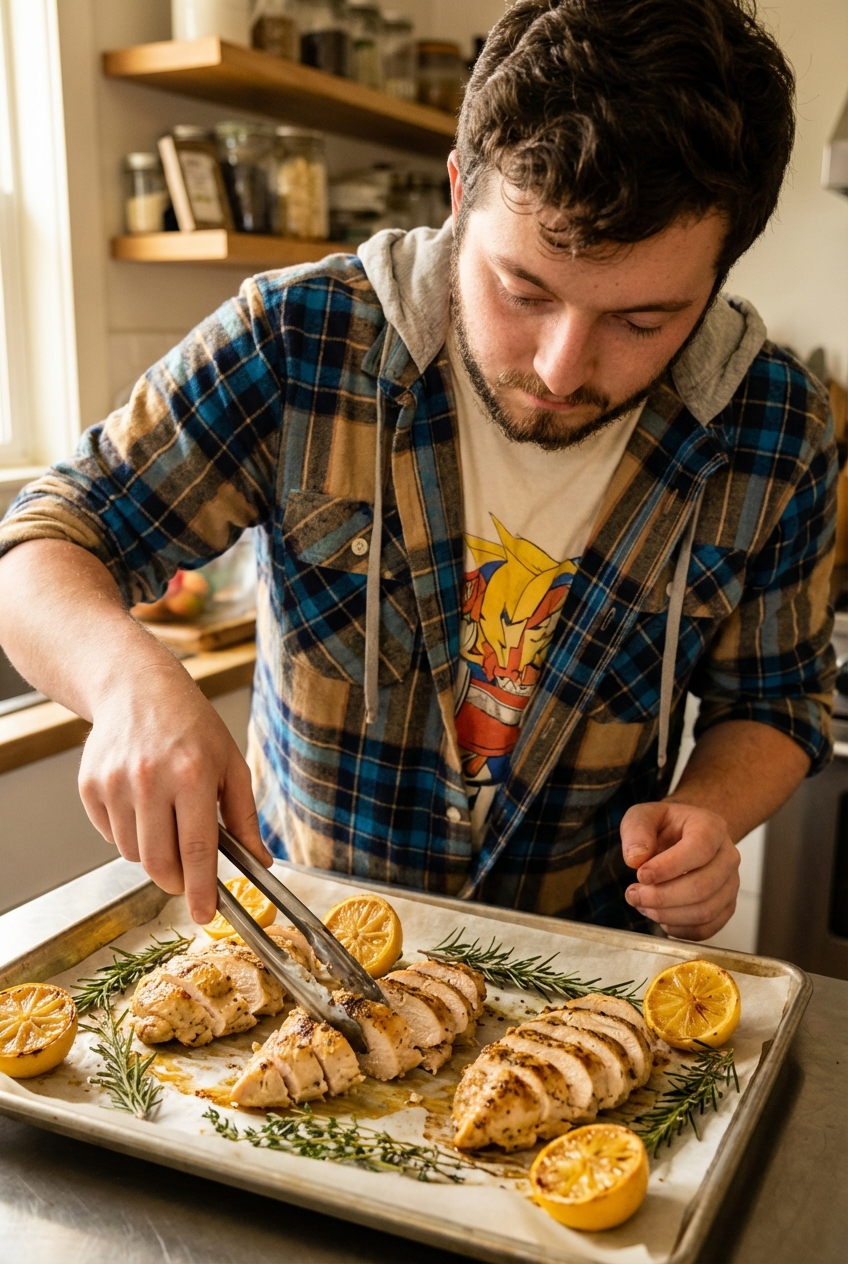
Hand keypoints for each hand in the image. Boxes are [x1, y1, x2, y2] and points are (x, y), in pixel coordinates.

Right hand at [78, 665, 270, 924]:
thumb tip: (261, 862)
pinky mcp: (90, 786)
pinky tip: (141, 804)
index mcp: (192, 776)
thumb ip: (245, 818)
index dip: (201, 890)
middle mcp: (150, 781)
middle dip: (175, 882)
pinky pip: (110, 835)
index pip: (196, 850)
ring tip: (165, 819)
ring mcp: (115, 784)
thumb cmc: (192, 726)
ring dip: (152, 853)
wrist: (137, 687)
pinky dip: (128, 834)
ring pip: (132, 853)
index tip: (204, 915)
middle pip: (159, 862)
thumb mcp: (230, 764)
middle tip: (186, 879)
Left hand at [620, 801, 740, 940]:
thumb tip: (635, 859)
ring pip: (705, 911)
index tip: (641, 875)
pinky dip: (679, 929)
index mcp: (711, 827)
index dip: (668, 867)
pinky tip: (659, 917)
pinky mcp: (726, 906)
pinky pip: (707, 928)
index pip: (698, 850)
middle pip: (702, 887)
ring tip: (642, 905)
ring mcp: (730, 884)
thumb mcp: (643, 815)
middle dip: (662, 897)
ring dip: (667, 915)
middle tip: (634, 895)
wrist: (683, 836)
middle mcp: (728, 856)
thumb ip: (636, 830)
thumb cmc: (664, 826)